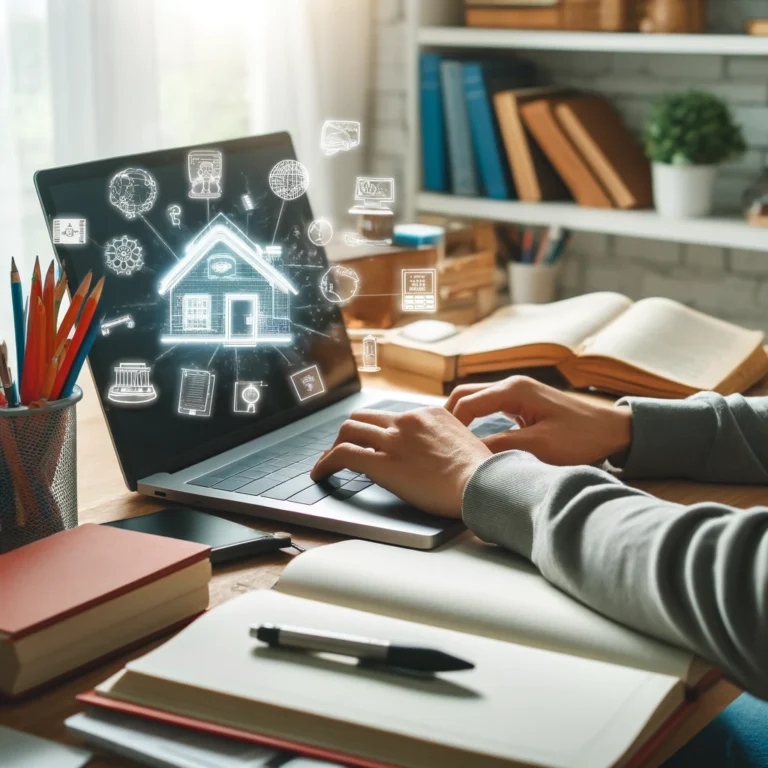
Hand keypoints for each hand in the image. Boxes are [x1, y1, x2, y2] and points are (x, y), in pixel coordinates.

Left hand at [310, 407, 491, 517]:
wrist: (483, 483)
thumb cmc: (482, 473)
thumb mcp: (465, 443)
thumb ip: (446, 442)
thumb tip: (440, 454)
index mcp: (428, 414)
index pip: (391, 415)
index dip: (375, 430)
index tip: (371, 441)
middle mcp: (407, 421)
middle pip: (364, 417)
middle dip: (350, 432)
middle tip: (343, 448)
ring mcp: (394, 440)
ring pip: (348, 430)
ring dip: (334, 445)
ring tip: (328, 462)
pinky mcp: (383, 464)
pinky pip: (343, 455)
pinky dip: (326, 463)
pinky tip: (321, 474)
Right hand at [445, 376, 631, 466]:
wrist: (613, 431)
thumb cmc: (581, 438)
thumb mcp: (540, 447)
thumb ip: (501, 447)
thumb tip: (469, 453)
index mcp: (513, 390)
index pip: (467, 403)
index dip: (452, 426)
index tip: (445, 450)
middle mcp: (512, 384)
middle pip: (465, 394)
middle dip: (450, 418)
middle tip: (441, 444)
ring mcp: (517, 391)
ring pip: (475, 399)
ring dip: (462, 418)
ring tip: (452, 444)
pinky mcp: (522, 402)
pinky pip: (489, 406)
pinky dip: (475, 420)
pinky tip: (472, 439)